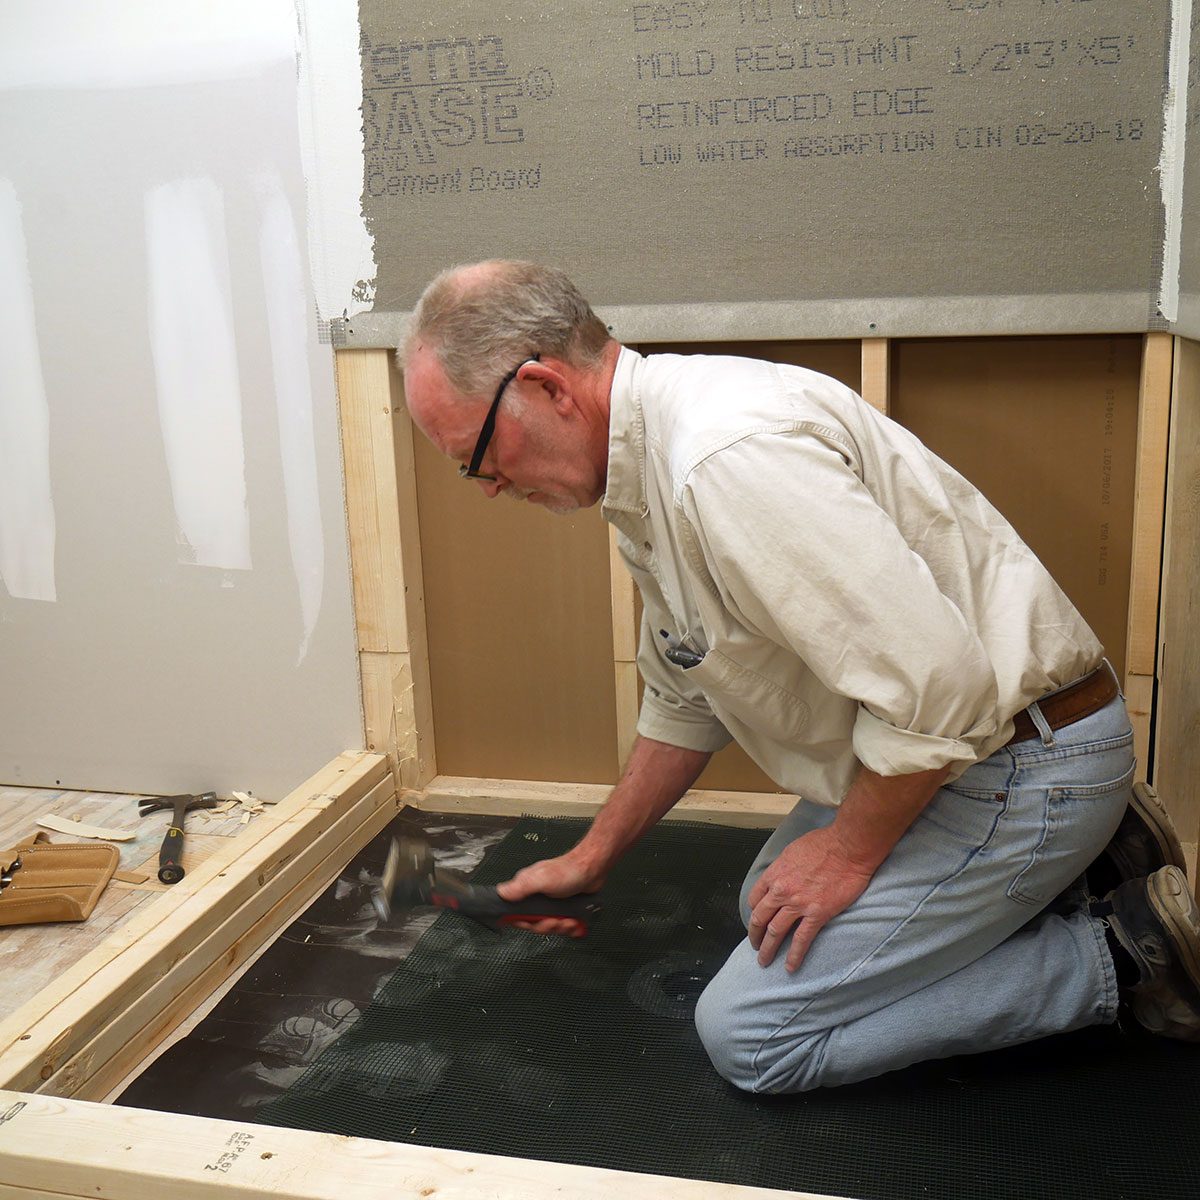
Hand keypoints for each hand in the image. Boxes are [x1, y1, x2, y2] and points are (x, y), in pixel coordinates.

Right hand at [495, 851, 604, 936]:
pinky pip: (562, 926)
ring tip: (567, 920)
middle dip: (545, 926)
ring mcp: (551, 904)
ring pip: (549, 926)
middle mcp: (537, 897)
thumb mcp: (540, 879)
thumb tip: (500, 893)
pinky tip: (574, 921)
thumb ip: (520, 888)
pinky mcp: (564, 909)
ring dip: (560, 927)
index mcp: (526, 889)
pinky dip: (569, 927)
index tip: (530, 922)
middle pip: (533, 924)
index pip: (515, 913)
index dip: (522, 922)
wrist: (592, 870)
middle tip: (553, 921)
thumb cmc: (568, 870)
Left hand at [745, 827, 875, 971]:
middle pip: (760, 918)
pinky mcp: (817, 914)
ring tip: (764, 961)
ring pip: (775, 932)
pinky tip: (790, 967)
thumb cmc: (824, 843)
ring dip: (768, 949)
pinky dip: (794, 956)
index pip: (755, 899)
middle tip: (755, 946)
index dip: (754, 912)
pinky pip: (801, 940)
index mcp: (775, 874)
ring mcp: (798, 904)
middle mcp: (781, 891)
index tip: (756, 920)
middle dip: (755, 935)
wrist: (848, 847)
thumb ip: (784, 867)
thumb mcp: (793, 850)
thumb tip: (784, 876)